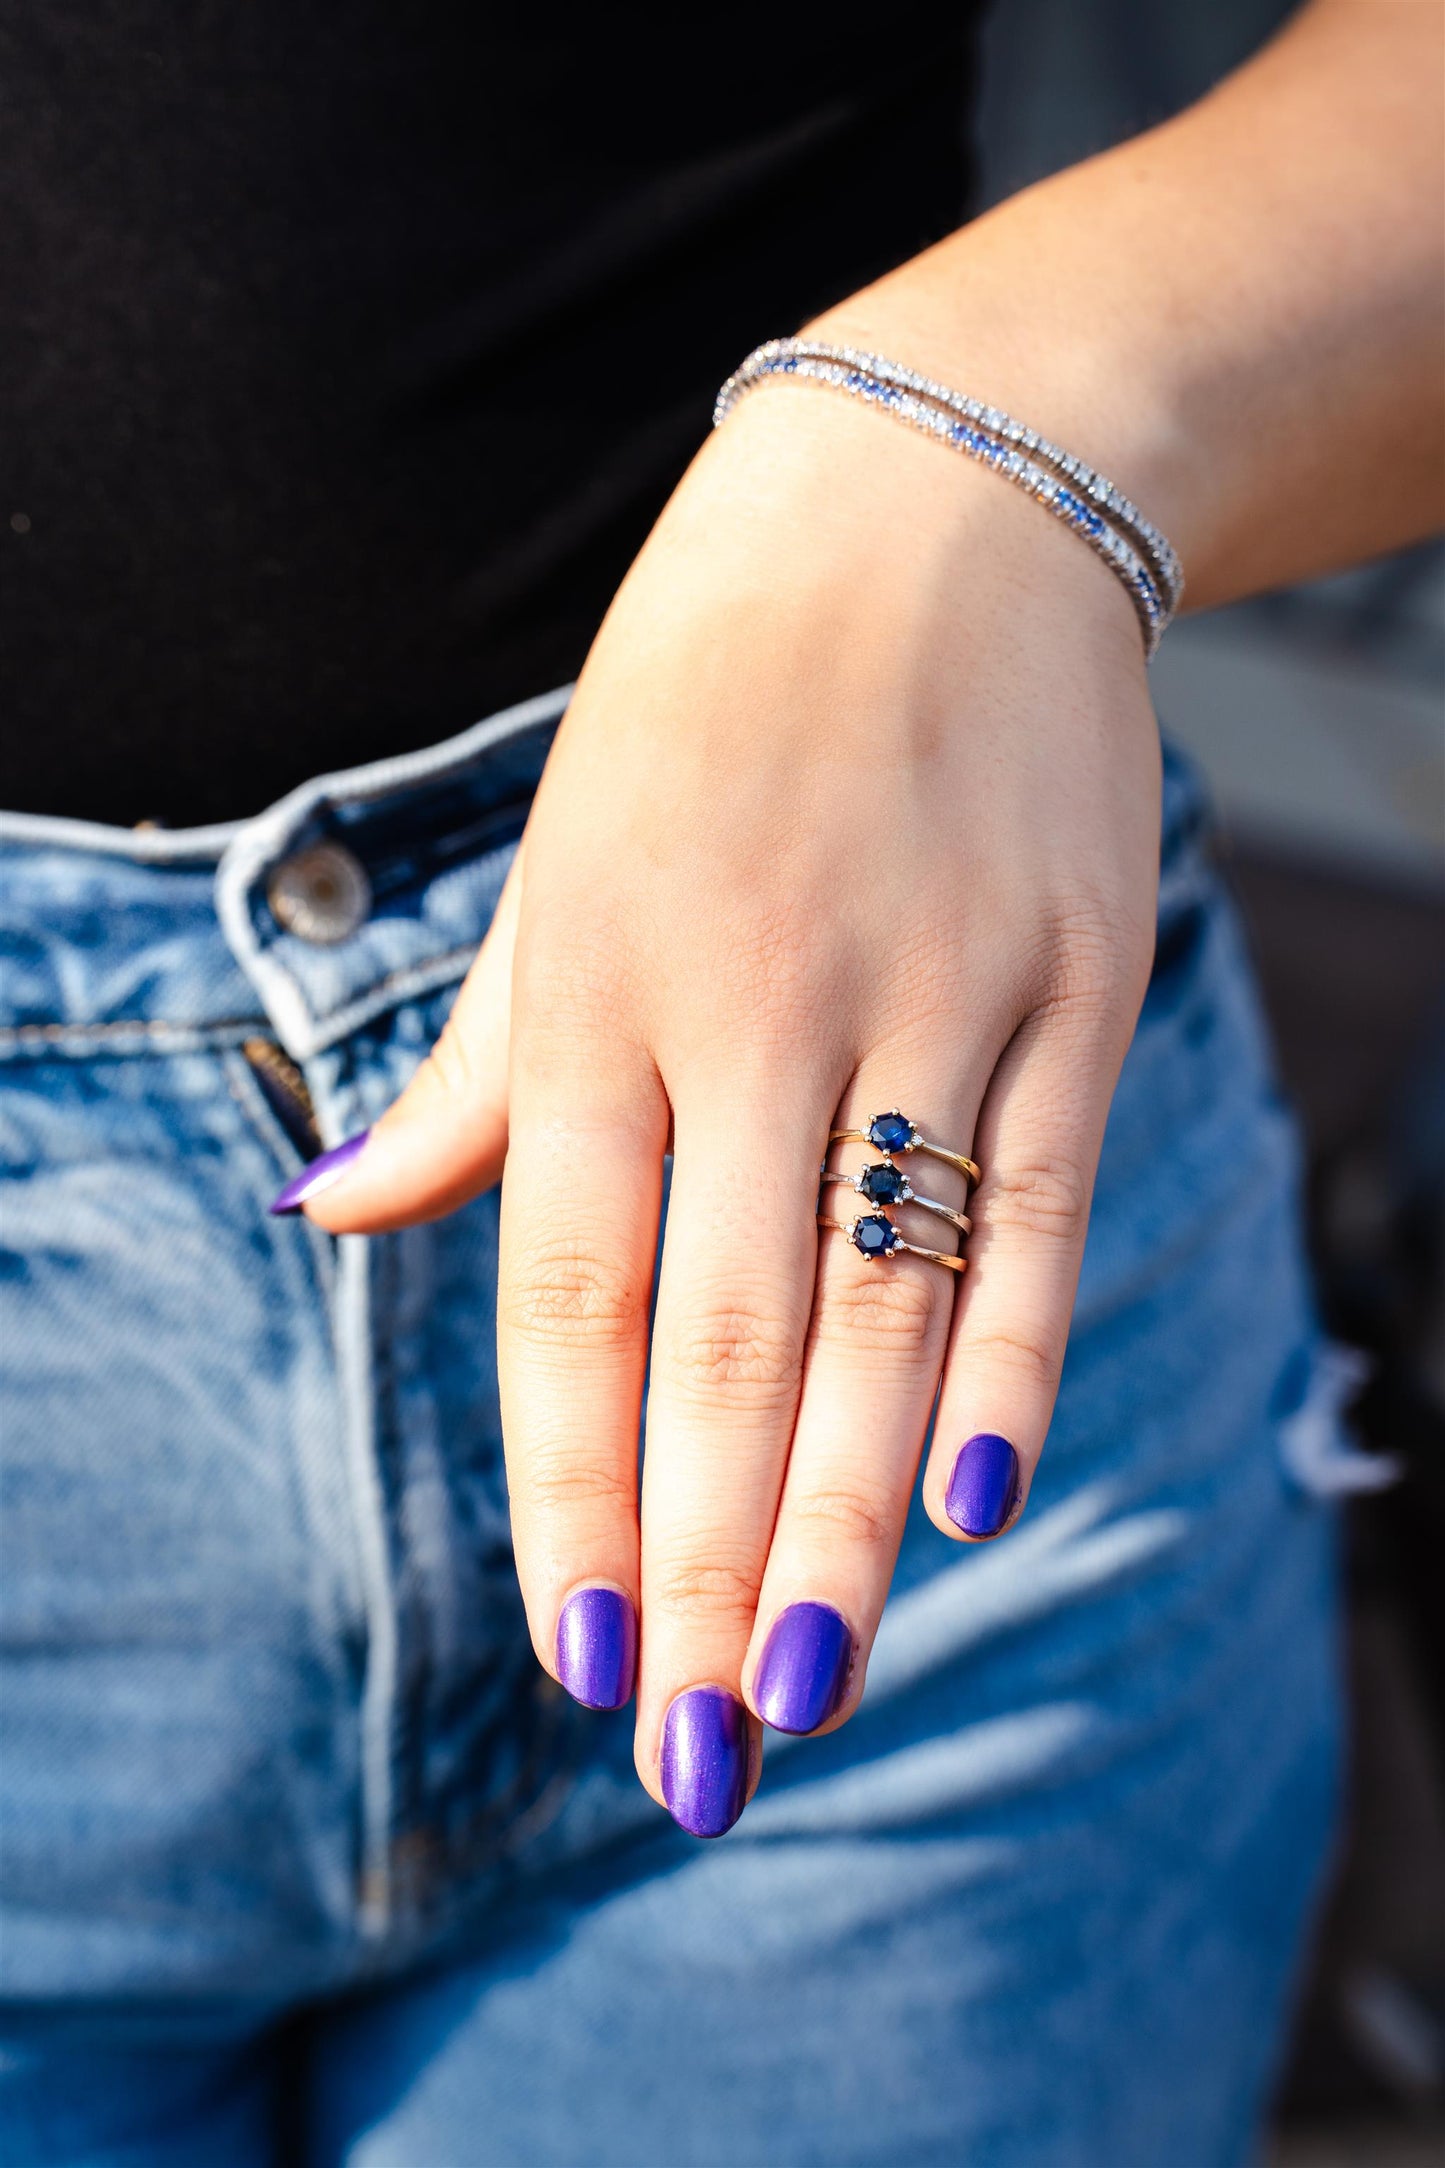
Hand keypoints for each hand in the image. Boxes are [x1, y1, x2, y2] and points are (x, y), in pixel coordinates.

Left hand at [305, 379, 1161, 1834]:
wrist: (937, 501)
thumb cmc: (711, 703)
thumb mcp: (553, 863)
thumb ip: (468, 1070)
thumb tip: (335, 1216)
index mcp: (602, 979)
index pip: (571, 1289)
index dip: (571, 1487)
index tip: (587, 1663)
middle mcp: (760, 1000)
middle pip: (728, 1336)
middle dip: (713, 1565)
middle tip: (708, 1761)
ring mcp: (932, 988)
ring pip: (888, 1304)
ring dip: (851, 1515)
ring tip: (820, 1688)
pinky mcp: (1072, 979)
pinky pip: (1044, 1200)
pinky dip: (1016, 1357)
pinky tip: (978, 1501)